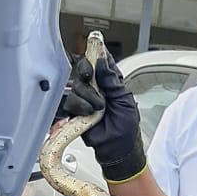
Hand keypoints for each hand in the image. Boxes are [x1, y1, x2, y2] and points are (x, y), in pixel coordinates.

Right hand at [59, 52, 146, 183]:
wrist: (118, 150)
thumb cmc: (126, 129)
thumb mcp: (124, 101)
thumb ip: (112, 81)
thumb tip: (102, 62)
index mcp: (111, 84)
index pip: (103, 62)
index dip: (98, 53)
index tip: (95, 44)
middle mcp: (97, 90)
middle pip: (84, 70)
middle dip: (86, 71)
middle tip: (89, 76)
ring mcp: (85, 101)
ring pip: (77, 87)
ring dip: (87, 97)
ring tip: (97, 110)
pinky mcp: (76, 113)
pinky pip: (70, 103)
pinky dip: (78, 108)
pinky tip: (87, 114)